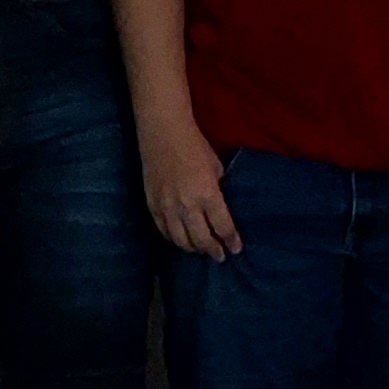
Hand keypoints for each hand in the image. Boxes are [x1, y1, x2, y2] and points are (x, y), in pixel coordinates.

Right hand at [139, 114, 241, 260]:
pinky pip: (163, 231)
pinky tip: (181, 240)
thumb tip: (220, 209)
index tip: (236, 249)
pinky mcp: (152, 205)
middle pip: (202, 240)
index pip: (223, 228)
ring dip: (193, 248)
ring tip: (201, 250)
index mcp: (208, 195)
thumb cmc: (195, 145)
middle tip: (220, 256)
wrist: (163, 132)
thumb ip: (218, 191)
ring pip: (181, 241)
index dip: (231, 241)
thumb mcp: (216, 168)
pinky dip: (174, 239)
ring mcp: (167, 208)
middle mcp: (187, 206)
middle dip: (214, 251)